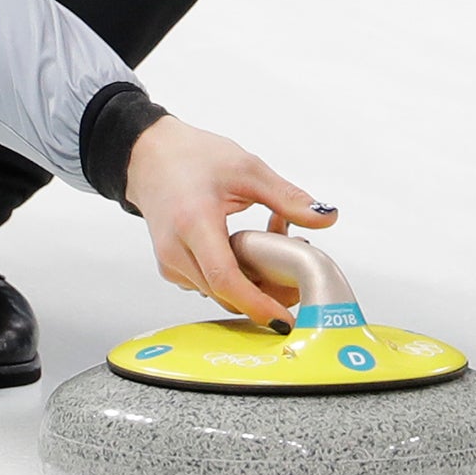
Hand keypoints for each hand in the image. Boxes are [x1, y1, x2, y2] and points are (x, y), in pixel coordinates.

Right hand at [122, 116, 339, 327]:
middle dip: (264, 293)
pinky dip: (233, 277)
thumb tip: (326, 217)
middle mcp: (176, 250)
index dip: (257, 304)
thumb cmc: (192, 158)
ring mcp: (171, 263)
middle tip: (295, 277)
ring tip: (273, 251)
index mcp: (194, 222)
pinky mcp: (172, 269)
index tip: (283, 317)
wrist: (149, 157)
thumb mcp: (247, 169)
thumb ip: (288, 198)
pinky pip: (209, 285)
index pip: (225, 279)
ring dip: (250, 283)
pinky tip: (248, 252)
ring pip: (219, 293)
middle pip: (226, 293)